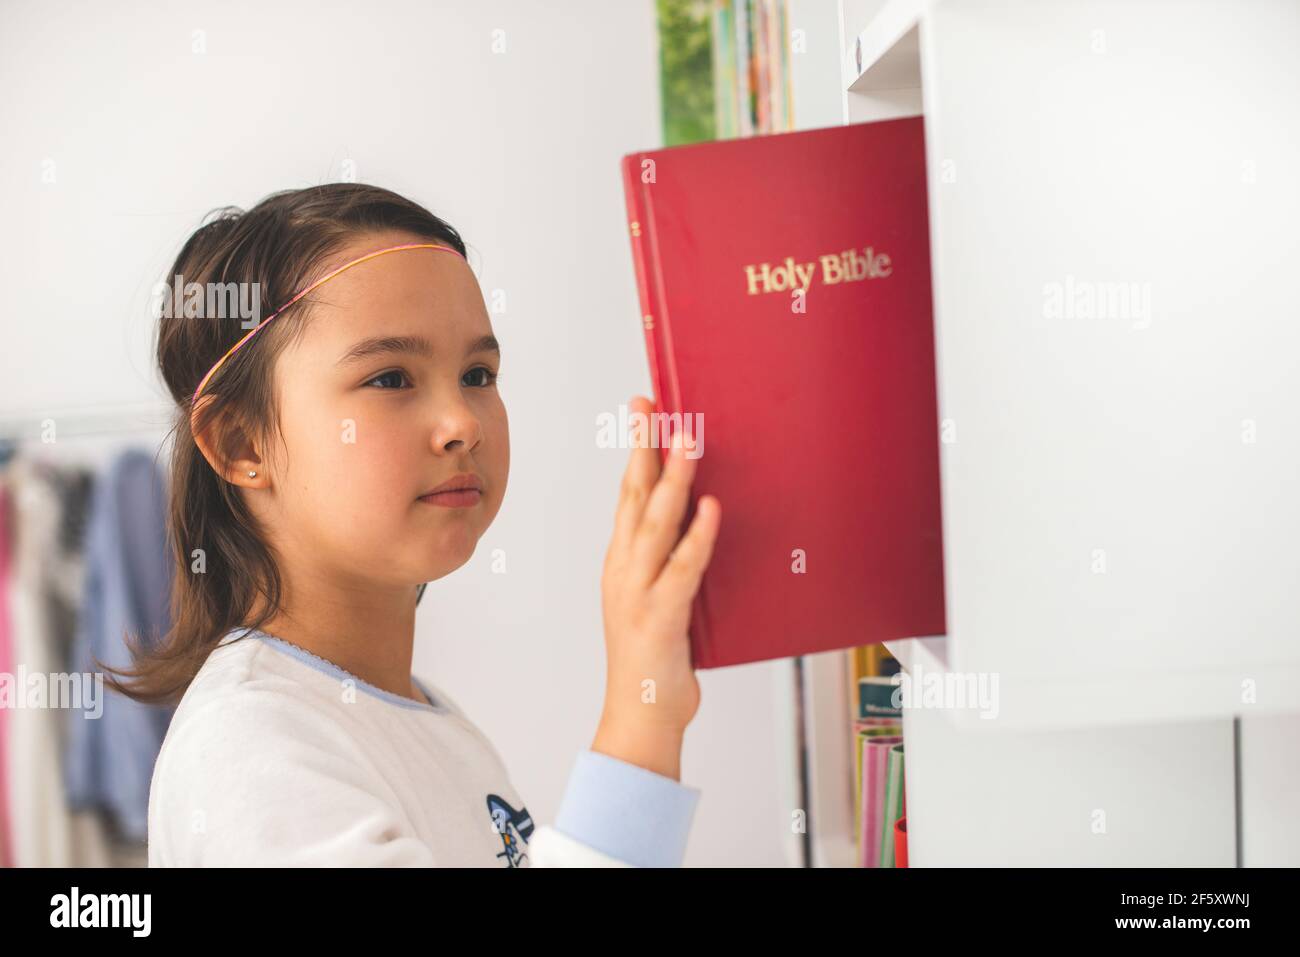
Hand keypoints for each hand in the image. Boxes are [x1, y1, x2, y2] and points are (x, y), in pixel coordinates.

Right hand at [592, 395, 720, 780]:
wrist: (641, 714)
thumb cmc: (655, 656)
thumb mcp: (660, 595)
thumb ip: (672, 556)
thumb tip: (701, 514)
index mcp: (623, 560)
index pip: (628, 491)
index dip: (638, 447)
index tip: (646, 408)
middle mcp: (624, 568)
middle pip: (633, 495)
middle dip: (644, 446)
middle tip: (652, 405)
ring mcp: (638, 592)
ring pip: (655, 524)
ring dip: (673, 480)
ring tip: (688, 440)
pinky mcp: (660, 618)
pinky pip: (683, 569)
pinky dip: (698, 537)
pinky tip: (712, 509)